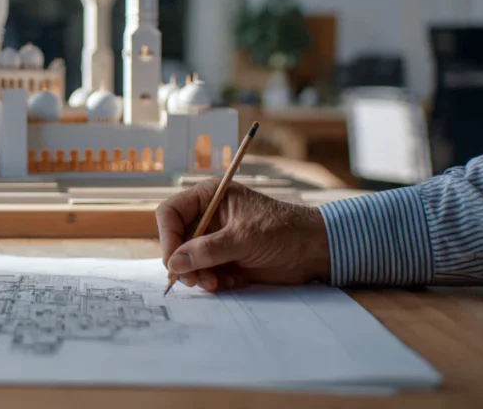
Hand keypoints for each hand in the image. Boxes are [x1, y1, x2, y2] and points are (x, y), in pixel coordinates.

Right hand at [155, 179, 330, 291]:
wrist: (314, 250)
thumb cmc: (283, 231)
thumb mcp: (243, 238)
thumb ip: (208, 250)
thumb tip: (175, 262)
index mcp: (209, 197)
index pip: (170, 213)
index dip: (168, 236)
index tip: (174, 261)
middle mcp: (207, 217)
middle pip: (176, 240)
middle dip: (184, 262)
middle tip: (194, 280)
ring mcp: (214, 239)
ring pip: (187, 260)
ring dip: (198, 276)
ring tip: (216, 284)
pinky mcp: (223, 259)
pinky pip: (204, 273)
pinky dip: (212, 281)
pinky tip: (232, 283)